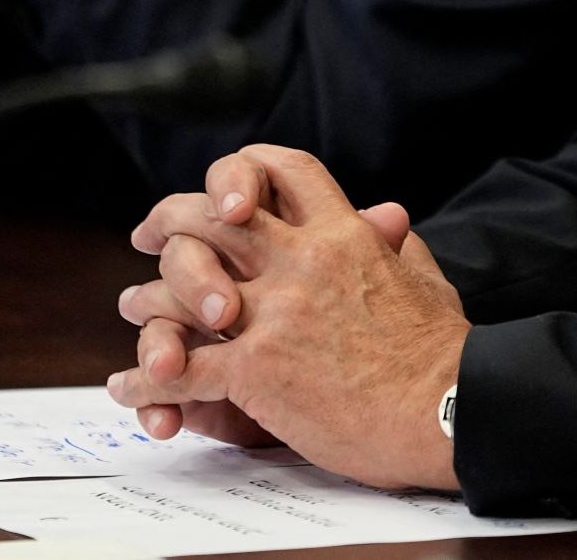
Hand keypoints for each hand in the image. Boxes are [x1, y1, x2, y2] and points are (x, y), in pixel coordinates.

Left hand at [108, 146, 465, 489]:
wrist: (445, 406)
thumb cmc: (439, 349)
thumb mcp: (424, 275)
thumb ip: (395, 243)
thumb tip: (387, 218)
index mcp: (346, 234)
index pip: (286, 171)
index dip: (245, 170)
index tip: (222, 190)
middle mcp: (304, 260)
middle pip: (218, 216)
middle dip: (174, 217)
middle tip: (150, 232)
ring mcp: (277, 312)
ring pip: (184, 284)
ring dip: (148, 298)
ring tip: (131, 307)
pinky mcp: (258, 369)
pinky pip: (179, 367)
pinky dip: (147, 379)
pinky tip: (131, 386)